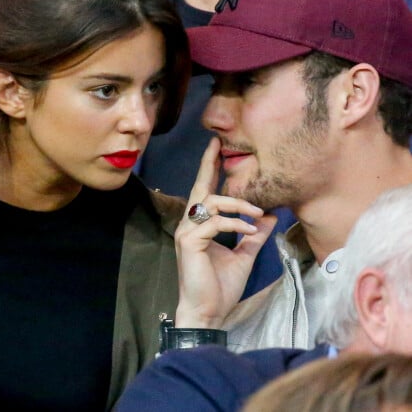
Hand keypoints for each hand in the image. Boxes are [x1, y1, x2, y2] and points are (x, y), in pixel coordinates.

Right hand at [174, 137, 276, 328]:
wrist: (208, 313)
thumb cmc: (221, 287)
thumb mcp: (244, 256)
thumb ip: (253, 235)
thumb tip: (270, 215)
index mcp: (200, 225)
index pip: (206, 193)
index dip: (211, 170)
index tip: (217, 149)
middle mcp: (190, 224)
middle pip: (200, 187)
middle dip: (209, 164)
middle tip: (217, 143)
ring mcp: (186, 231)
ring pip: (211, 203)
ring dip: (238, 204)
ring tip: (257, 213)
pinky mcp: (189, 241)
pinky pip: (215, 222)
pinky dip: (235, 224)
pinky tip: (250, 231)